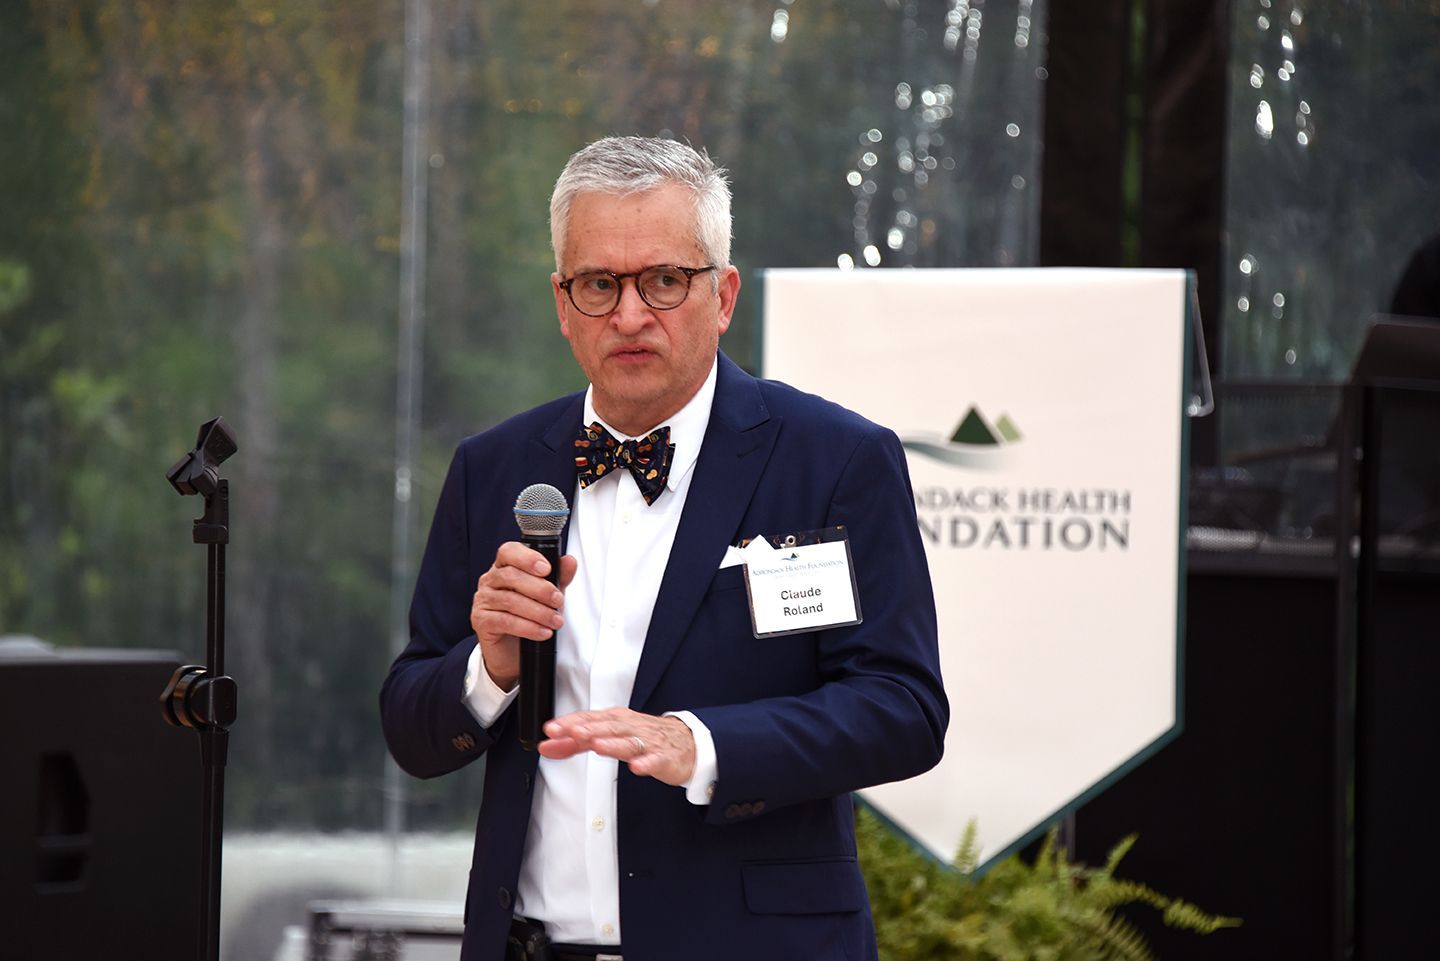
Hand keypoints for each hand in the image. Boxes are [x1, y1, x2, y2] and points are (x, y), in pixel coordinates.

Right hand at [470, 541, 577, 689]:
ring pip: (510, 600)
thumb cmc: (529, 617)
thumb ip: (558, 577)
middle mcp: (490, 580)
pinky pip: (505, 621)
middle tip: (558, 601)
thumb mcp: (548, 595)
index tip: (547, 568)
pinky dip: (528, 627)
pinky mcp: (481, 621)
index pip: (509, 551)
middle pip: (511, 576)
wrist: (514, 652)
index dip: (527, 558)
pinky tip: (543, 632)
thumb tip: (569, 562)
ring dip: (538, 611)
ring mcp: (483, 600)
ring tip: (556, 621)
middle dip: (540, 589)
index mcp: (504, 567)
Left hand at [539, 707, 696, 785]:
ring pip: (629, 742)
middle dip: (588, 729)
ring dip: (613, 743)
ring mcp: (648, 742)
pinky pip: (655, 760)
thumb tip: (548, 745)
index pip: (590, 719)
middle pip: (607, 727)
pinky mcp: (664, 758)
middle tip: (570, 733)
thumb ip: (578, 743)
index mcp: (616, 720)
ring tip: (597, 745)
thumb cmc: (645, 737)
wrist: (688, 742)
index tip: (550, 729)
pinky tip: (637, 767)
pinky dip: (646, 763)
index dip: (570, 724)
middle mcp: (631, 727)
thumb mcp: (610, 736)